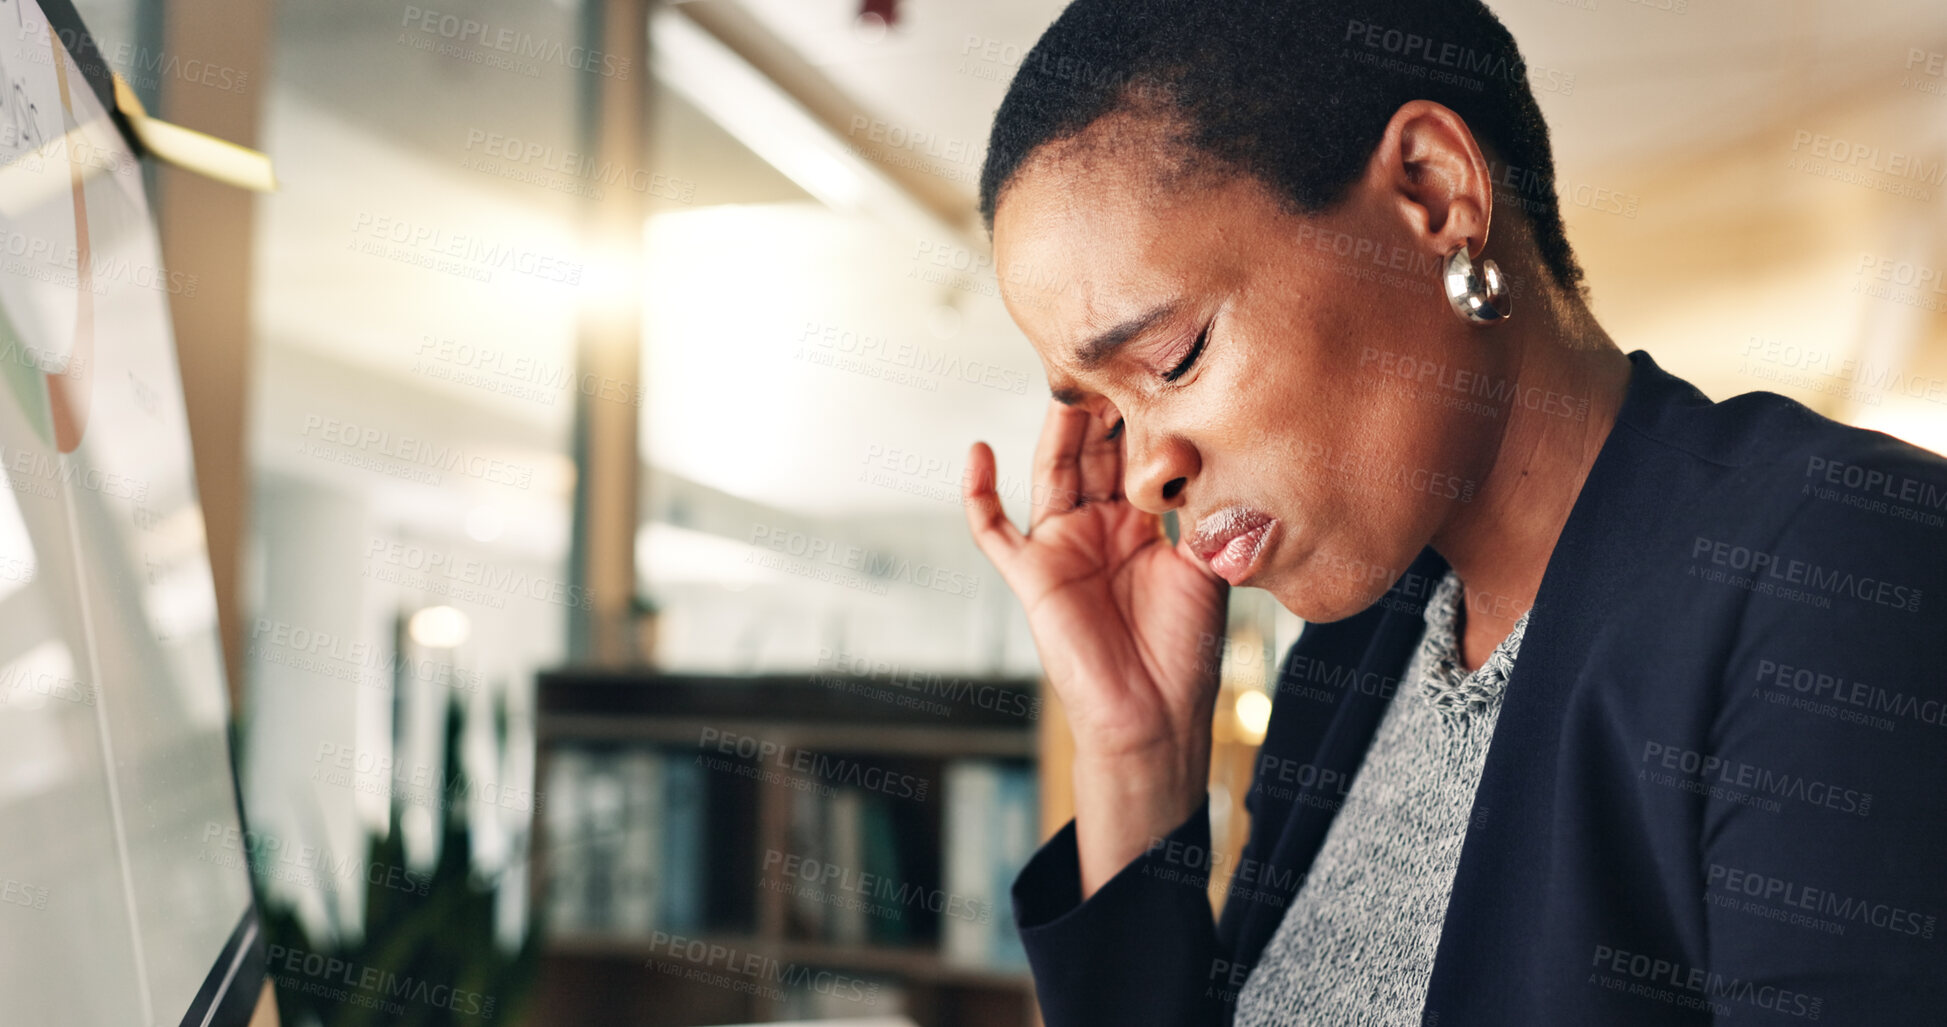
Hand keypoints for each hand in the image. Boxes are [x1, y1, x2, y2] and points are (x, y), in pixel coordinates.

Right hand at [963, 400, 1229, 893]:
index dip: (1146, 409)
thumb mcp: (1207, 564)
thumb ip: (1202, 508)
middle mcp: (1103, 522)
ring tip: (1066, 385)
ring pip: (1054, 470)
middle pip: (1097, 448)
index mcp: (1148, 519)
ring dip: (1058, 429)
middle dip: (1104, 404)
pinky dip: (978, 494)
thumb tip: (1205, 449)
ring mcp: (1064, 544)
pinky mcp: (1032, 574)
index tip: (1158, 361)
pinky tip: (978, 454)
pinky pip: (993, 530)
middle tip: (1113, 357)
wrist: (1156, 716)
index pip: (1142, 448)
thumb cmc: (1186, 649)